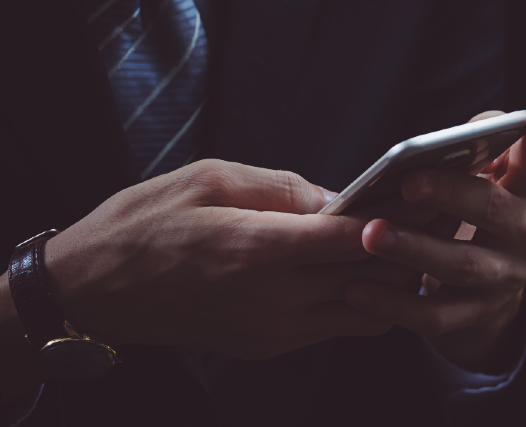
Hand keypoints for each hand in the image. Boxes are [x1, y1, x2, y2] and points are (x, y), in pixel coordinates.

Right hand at [41, 160, 415, 357]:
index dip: (398, 218)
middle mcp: (271, 298)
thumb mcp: (209, 179)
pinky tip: (358, 271)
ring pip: (363, 311)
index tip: (426, 198)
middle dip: (407, 247)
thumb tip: (338, 198)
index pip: (353, 239)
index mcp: (256, 248)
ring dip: (388, 280)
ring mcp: (271, 330)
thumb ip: (282, 188)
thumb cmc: (144, 223)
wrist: (93, 290)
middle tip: (432, 218)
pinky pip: (334, 327)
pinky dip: (358, 301)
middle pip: (369, 278)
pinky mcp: (266, 346)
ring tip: (398, 245)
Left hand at [343, 103, 525, 371]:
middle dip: (449, 194)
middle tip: (408, 182)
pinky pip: (434, 315)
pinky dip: (393, 304)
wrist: (492, 282)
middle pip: (491, 210)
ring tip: (371, 234)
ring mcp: (504, 277)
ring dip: (414, 249)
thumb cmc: (481, 204)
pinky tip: (355, 289)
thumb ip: (480, 143)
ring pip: (460, 265)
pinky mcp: (476, 315)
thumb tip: (458, 134)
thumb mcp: (493, 174)